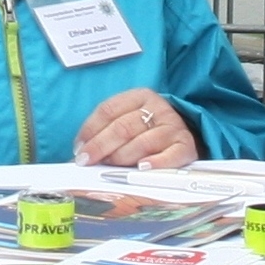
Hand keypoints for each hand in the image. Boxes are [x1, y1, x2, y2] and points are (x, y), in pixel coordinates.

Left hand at [72, 88, 196, 169]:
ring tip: (110, 168)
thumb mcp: (127, 122)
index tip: (78, 149)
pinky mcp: (186, 146)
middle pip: (122, 127)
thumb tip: (80, 153)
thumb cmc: (147, 131)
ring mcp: (173, 127)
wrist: (182, 137)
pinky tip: (142, 168)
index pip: (108, 110)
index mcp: (139, 96)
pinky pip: (169, 156)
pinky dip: (155, 163)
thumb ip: (105, 132)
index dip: (90, 130)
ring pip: (142, 143)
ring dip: (122, 157)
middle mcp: (158, 108)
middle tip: (87, 162)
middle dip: (100, 146)